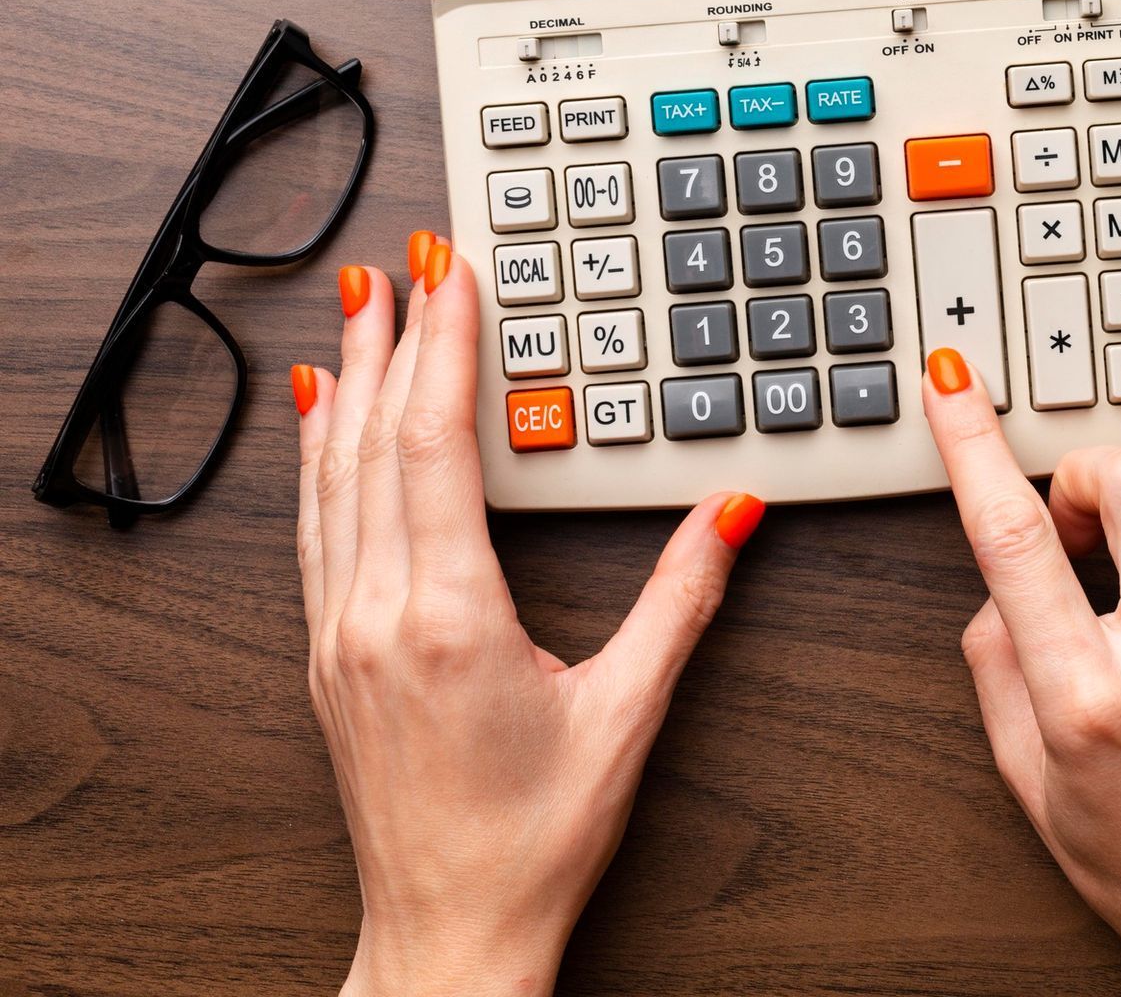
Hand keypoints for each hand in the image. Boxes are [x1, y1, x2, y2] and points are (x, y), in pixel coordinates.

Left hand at [291, 235, 763, 996]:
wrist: (451, 931)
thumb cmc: (534, 840)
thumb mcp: (628, 713)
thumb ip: (683, 599)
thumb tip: (733, 510)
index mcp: (448, 618)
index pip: (435, 446)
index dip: (441, 349)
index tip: (451, 280)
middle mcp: (375, 616)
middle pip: (372, 443)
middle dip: (388, 342)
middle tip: (401, 263)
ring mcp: (338, 635)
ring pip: (331, 479)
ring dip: (344, 387)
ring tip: (355, 314)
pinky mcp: (327, 657)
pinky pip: (314, 528)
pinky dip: (316, 459)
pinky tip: (317, 423)